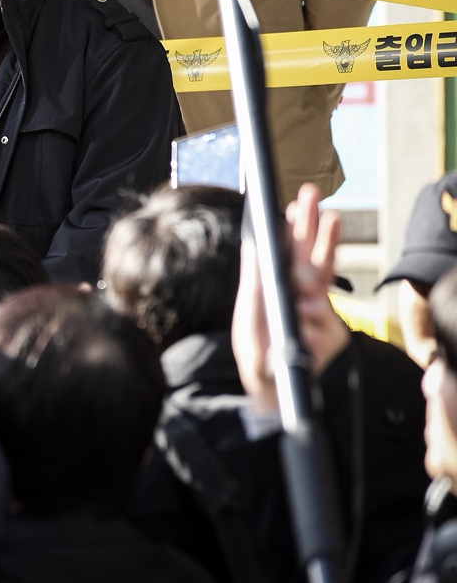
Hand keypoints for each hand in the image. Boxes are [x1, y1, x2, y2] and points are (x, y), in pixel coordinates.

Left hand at [233, 184, 350, 414]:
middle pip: (314, 255)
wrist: (268, 388)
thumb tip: (253, 242)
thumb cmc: (256, 350)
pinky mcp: (333, 336)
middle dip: (314, 225)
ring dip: (313, 272)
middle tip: (313, 195)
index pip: (293, 252)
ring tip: (303, 278)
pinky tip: (301, 321)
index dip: (297, 228)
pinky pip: (325, 320)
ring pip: (322, 283)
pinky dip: (311, 320)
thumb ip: (255, 277)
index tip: (296, 204)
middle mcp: (305, 296)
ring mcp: (321, 314)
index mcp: (283, 287)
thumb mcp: (249, 311)